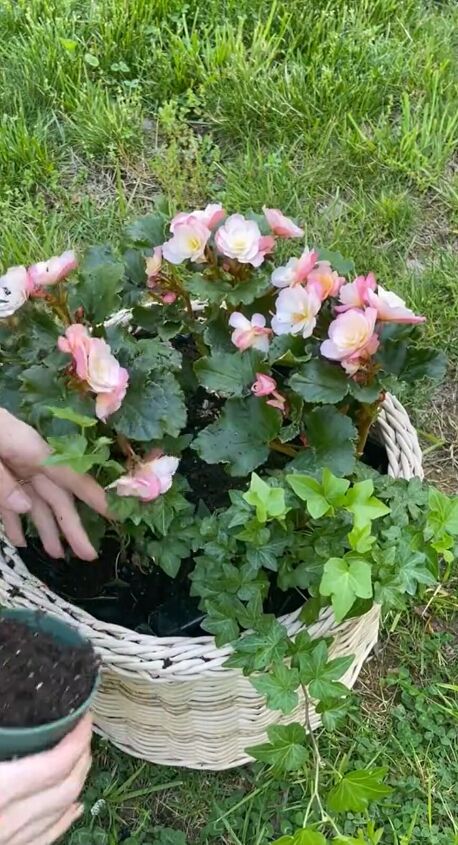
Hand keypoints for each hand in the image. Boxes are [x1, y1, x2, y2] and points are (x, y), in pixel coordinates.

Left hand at [0, 409, 106, 559]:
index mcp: (29, 447)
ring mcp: (10, 465)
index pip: (70, 474)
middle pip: (55, 494)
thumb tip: (27, 508)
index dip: (95, 494)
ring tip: (57, 556)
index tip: (118, 513)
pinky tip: (21, 541)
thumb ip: (0, 482)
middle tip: (88, 556)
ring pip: (33, 500)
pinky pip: (7, 500)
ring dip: (44, 527)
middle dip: (71, 525)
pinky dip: (13, 521)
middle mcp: (26, 458)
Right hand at [0, 715, 91, 844]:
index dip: (77, 739)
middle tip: (83, 734)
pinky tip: (75, 807)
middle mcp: (9, 820)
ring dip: (76, 783)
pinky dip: (64, 818)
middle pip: (66, 788)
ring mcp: (10, 841)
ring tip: (81, 760)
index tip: (85, 718)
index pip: (56, 764)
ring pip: (59, 813)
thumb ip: (2, 736)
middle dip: (81, 758)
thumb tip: (5, 707)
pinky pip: (45, 837)